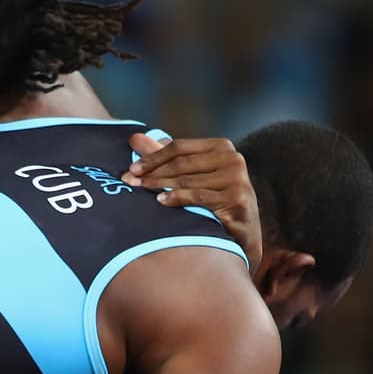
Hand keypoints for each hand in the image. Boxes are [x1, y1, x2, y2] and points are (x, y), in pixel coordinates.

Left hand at [123, 133, 262, 271]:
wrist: (243, 235)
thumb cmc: (213, 203)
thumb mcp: (191, 177)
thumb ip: (164, 158)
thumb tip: (134, 138)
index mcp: (222, 147)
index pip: (180, 147)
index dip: (153, 157)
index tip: (131, 169)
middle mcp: (233, 159)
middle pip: (182, 164)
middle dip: (152, 173)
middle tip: (129, 182)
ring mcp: (237, 179)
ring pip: (187, 180)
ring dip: (159, 186)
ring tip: (139, 190)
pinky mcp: (237, 200)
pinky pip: (198, 197)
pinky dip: (177, 198)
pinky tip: (161, 201)